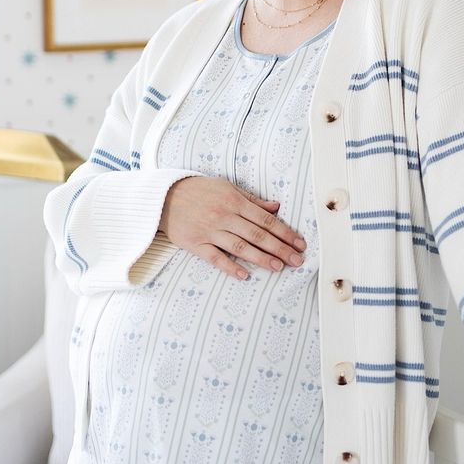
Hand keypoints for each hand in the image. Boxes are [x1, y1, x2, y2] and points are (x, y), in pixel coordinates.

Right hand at [159, 177, 306, 280]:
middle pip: (257, 235)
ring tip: (279, 267)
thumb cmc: (198, 190)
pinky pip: (215, 258)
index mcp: (235, 201)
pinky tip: (244, 275)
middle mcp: (225, 216)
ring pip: (240, 247)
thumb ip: (252, 199)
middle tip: (297, 260)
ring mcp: (210, 231)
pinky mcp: (195, 244)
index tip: (299, 243)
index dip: (285, 232)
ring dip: (261, 258)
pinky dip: (230, 267)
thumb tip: (276, 207)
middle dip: (280, 248)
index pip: (266, 220)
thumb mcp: (226, 188)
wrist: (163, 196)